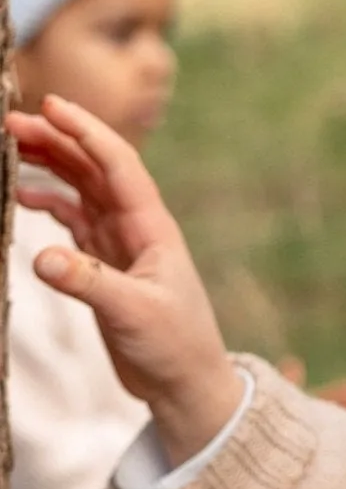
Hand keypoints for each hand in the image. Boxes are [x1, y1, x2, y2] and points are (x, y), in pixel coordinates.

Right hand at [8, 95, 242, 465]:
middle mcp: (136, 226)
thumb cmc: (174, 346)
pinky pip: (74, 220)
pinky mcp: (105, 265)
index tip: (51, 106)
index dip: (86, 131)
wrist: (185, 383)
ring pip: (82, 190)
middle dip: (57, 141)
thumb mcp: (132, 314)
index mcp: (152, 227)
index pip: (117, 165)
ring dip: (50, 166)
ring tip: (12, 147)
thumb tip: (41, 257)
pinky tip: (22, 197)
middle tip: (12, 122)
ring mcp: (120, 244)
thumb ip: (88, 284)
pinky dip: (49, 205)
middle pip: (93, 169)